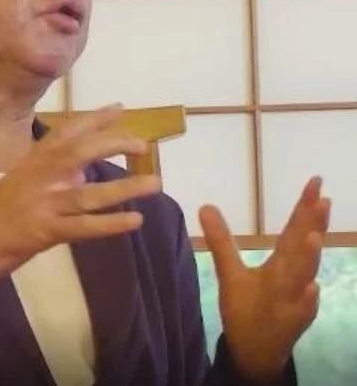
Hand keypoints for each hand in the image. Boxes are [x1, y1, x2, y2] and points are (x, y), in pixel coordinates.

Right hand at [0, 105, 160, 285]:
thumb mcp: (20, 181)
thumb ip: (50, 173)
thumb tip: (84, 172)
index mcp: (32, 160)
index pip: (65, 132)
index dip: (94, 118)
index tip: (120, 108)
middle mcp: (38, 176)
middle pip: (79, 152)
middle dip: (112, 144)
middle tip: (142, 145)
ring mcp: (40, 203)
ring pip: (88, 193)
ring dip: (124, 188)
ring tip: (154, 184)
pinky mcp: (41, 231)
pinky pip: (82, 227)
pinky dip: (109, 224)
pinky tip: (133, 221)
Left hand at [200, 176, 330, 381]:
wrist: (254, 349)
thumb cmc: (248, 306)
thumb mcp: (230, 270)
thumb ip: (221, 240)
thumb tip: (205, 205)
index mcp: (282, 262)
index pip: (294, 228)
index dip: (304, 206)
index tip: (315, 181)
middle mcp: (291, 277)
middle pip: (303, 247)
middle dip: (314, 224)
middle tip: (323, 200)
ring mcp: (293, 300)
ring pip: (303, 277)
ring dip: (309, 258)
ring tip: (313, 238)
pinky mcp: (289, 324)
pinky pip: (301, 312)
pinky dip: (307, 301)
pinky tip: (312, 289)